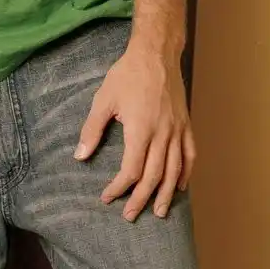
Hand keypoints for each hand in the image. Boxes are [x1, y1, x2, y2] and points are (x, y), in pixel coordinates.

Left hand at [73, 42, 194, 221]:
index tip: (107, 197)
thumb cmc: (127, 74)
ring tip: (158, 212)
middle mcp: (162, 134)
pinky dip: (186, 173)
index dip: (119, 188)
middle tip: (130, 215)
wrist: (156, 53)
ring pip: (174, 170)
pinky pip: (189, 155)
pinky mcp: (186, 124)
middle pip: (153, 176)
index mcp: (140, 129)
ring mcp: (177, 130)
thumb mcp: (103, 99)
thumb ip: (92, 130)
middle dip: (141, 199)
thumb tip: (79, 156)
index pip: (131, 170)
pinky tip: (180, 186)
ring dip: (165, 194)